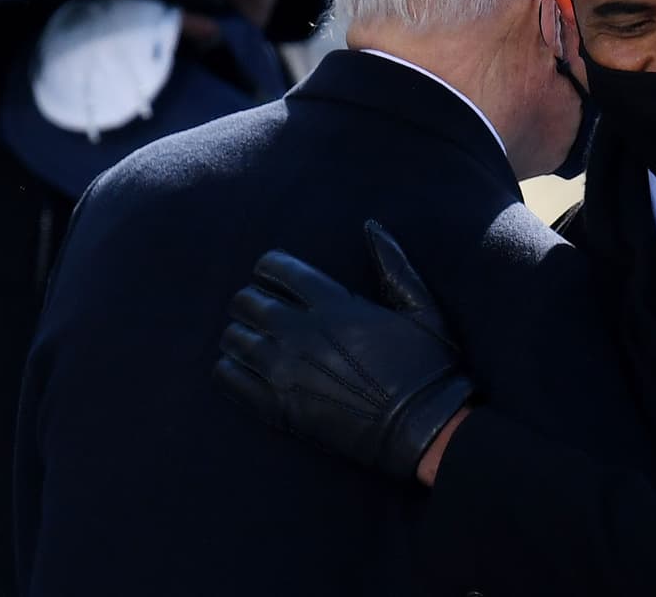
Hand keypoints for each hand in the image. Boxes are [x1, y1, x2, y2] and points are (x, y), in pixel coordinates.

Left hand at [214, 222, 473, 482]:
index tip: (278, 279)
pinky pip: (229, 378)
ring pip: (232, 338)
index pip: (275, 268)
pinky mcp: (277, 407)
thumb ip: (393, 264)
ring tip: (257, 342)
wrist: (422, 429)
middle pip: (246, 301)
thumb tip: (372, 226)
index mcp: (333, 304)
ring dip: (240, 335)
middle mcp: (301, 332)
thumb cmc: (427, 366)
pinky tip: (247, 370)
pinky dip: (230, 369)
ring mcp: (284, 371)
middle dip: (252, 301)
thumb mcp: (421, 307)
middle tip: (267, 313)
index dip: (271, 269)